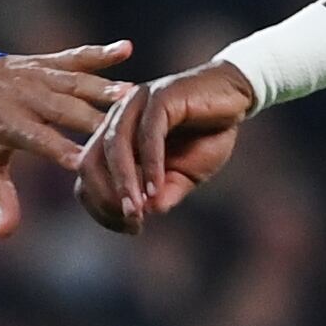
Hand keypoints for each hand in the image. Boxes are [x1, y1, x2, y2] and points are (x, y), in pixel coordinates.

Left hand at [0, 42, 131, 240]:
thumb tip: (4, 235)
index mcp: (6, 121)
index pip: (40, 139)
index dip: (64, 151)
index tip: (91, 163)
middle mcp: (25, 95)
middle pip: (66, 110)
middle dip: (97, 122)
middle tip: (132, 137)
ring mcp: (37, 75)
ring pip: (76, 83)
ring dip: (106, 89)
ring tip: (135, 96)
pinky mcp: (46, 62)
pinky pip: (76, 56)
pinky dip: (100, 53)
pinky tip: (126, 48)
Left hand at [77, 61, 259, 233]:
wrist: (237, 100)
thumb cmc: (207, 135)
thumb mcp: (186, 174)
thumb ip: (165, 191)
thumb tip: (150, 212)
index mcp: (114, 136)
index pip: (89, 174)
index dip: (101, 206)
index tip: (129, 228)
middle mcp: (118, 118)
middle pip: (91, 161)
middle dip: (105, 198)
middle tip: (131, 223)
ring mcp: (136, 104)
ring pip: (115, 147)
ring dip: (124, 184)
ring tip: (137, 213)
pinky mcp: (160, 96)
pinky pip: (148, 134)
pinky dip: (150, 165)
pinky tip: (157, 188)